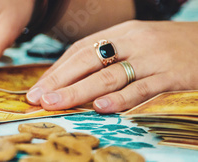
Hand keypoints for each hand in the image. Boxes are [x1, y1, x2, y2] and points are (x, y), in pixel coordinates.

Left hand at [26, 21, 197, 112]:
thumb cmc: (168, 48)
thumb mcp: (136, 44)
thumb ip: (107, 58)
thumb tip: (69, 81)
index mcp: (120, 33)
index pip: (80, 51)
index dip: (56, 71)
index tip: (37, 89)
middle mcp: (133, 42)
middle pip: (88, 61)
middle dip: (60, 81)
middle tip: (39, 98)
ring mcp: (152, 59)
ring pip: (110, 75)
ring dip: (79, 91)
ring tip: (57, 103)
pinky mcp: (173, 76)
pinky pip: (143, 89)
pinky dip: (121, 99)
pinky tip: (101, 108)